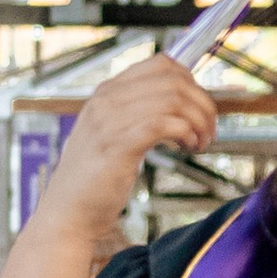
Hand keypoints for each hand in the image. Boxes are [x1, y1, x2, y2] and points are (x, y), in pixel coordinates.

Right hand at [27, 53, 217, 264]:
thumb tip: (179, 107)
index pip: (161, 64)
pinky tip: (187, 148)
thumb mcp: (113, 136)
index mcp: (107, 92)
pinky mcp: (118, 145)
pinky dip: (185, 132)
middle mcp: (107, 100)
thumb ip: (136, 115)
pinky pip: (163, 124)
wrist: (68, 212)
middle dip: (203, 104)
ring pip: (173, 100)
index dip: (191, 82)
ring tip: (199, 143)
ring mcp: (110, 121)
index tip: (199, 108)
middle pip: (173, 80)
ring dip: (198, 121)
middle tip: (208, 131)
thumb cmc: (95, 180)